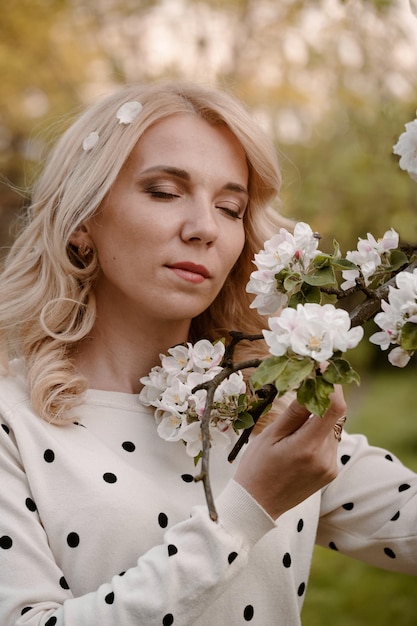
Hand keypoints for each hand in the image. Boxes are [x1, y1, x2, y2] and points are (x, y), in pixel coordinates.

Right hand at [234, 385, 346, 519]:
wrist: (257, 505)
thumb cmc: (256, 468)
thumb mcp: (270, 435)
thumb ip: (295, 411)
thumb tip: (310, 384)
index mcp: (308, 446)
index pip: (335, 408)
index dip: (332, 386)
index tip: (323, 370)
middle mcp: (325, 457)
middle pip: (334, 417)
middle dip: (320, 401)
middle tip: (301, 391)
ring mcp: (330, 467)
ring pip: (332, 429)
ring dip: (318, 420)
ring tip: (293, 427)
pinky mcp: (330, 473)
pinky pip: (329, 443)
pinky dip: (317, 435)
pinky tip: (297, 442)